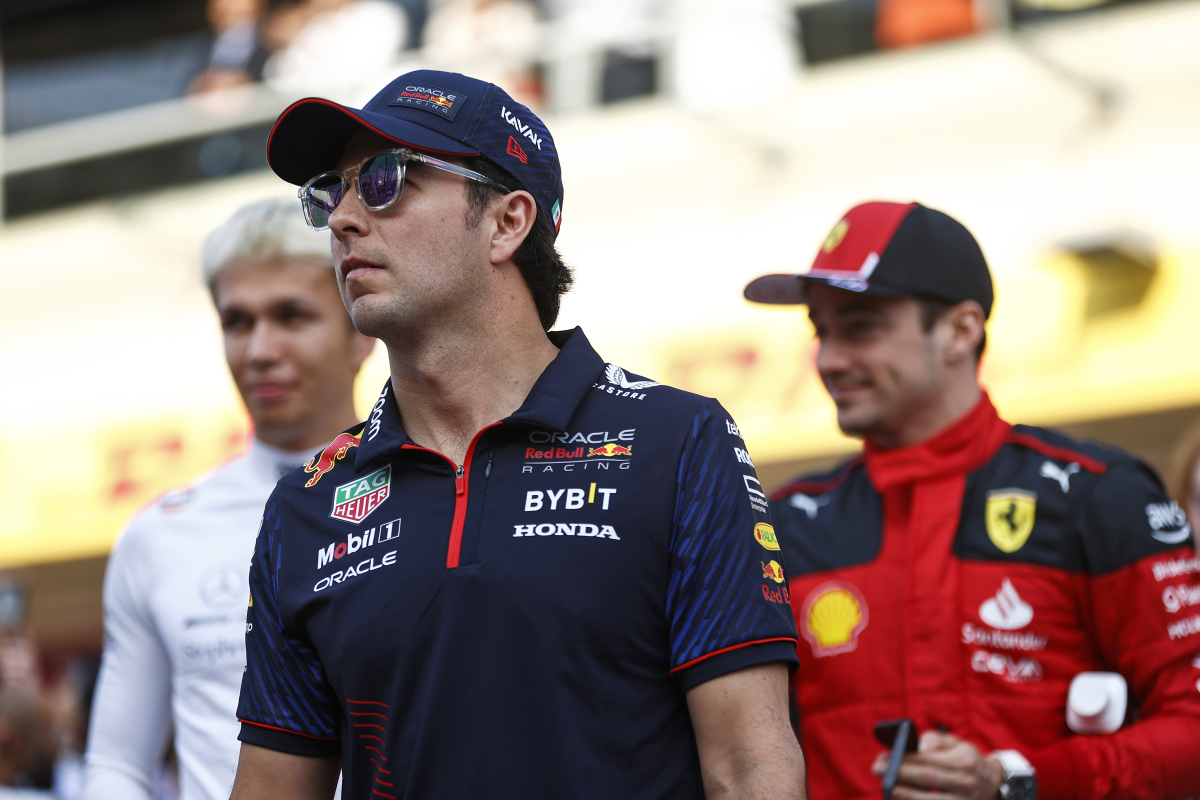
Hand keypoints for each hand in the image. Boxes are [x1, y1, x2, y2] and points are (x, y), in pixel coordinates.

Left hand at [870, 731, 1003, 799]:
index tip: (885, 755)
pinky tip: (901, 797)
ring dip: (907, 793)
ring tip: (888, 787)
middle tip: (877, 768)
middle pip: (927, 778)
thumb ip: (934, 740)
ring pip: (931, 799)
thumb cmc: (964, 757)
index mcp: (964, 761)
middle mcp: (965, 782)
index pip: (930, 759)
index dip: (906, 758)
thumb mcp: (955, 742)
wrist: (990, 782)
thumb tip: (919, 747)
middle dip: (900, 773)